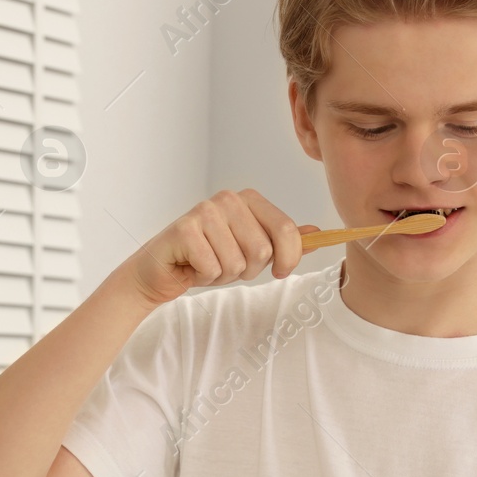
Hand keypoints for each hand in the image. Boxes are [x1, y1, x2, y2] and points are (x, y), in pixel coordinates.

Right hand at [120, 189, 316, 307]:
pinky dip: (204, 276)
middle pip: (262, 249)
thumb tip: (316, 234)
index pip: (286, 229)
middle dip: (248, 270)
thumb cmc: (206, 259)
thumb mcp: (250, 252)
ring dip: (224, 275)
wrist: (161, 271)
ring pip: (238, 262)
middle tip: (227, 266)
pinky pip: (213, 268)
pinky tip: (192, 266)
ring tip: (208, 265)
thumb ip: (282, 242)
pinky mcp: (185, 229)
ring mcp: (205, 211)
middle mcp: (228, 199)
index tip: (281, 272)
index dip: (290, 258)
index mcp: (248, 199)